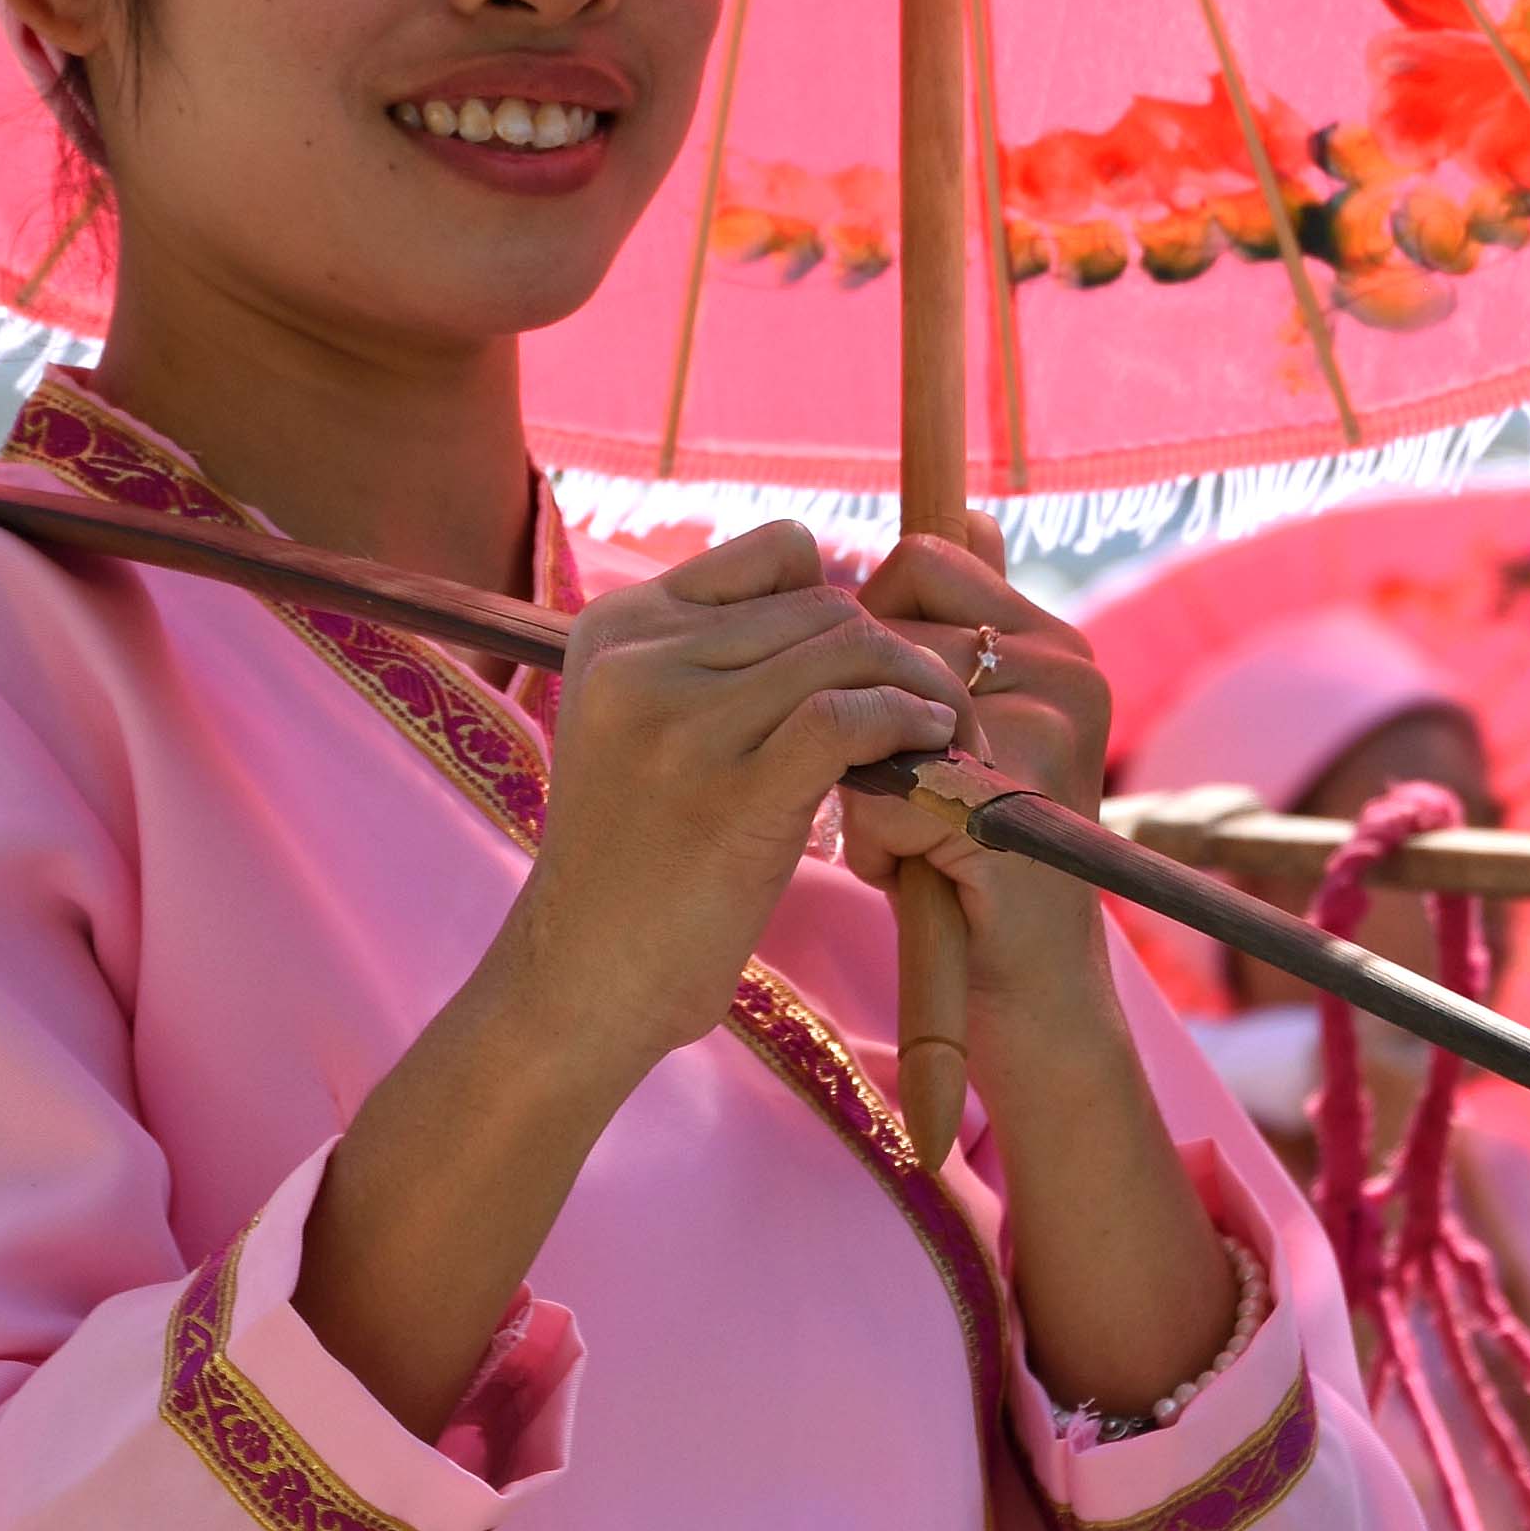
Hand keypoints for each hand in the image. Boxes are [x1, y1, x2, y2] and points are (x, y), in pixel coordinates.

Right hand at [509, 525, 963, 1091]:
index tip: (871, 669)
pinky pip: (849, 716)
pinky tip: (929, 752)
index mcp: (618, 626)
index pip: (778, 552)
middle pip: (826, 604)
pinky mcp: (728, 790)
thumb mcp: (645, 732)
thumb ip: (717, 662)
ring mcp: (680, 721)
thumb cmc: (636, 865)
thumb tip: (845, 609)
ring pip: (849, 649)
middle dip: (900, 651)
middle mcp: (641, 657)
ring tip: (947, 735)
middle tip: (943, 708)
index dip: (846, 601)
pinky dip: (907, 724)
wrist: (582, 978)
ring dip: (921, 688)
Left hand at [841, 542, 1238, 1411]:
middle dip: (856, 721)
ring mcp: (1048, 738)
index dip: (862, 624)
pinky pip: (888, 790)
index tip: (871, 705)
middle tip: (895, 796)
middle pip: (887, 634)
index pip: (919, 557)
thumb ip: (959, 632)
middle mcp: (1068, 673)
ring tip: (902, 837)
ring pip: (879, 711)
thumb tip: (969, 513)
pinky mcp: (1014, 811)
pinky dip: (878, 839)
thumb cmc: (973, 867)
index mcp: (1054, 642)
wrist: (1028, 1003)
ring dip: (864, 784)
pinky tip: (909, 875)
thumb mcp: (964, 738)